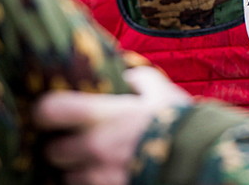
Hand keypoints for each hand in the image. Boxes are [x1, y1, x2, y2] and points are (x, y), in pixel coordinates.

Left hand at [33, 66, 190, 184]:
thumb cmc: (183, 127)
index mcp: (101, 116)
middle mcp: (94, 149)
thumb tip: (126, 74)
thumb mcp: (163, 93)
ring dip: (78, 172)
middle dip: (61, 148)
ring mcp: (99, 179)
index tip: (48, 115)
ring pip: (68, 178)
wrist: (204, 164)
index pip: (48, 111)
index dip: (44, 113)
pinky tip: (106, 177)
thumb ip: (140, 79)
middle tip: (75, 144)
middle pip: (52, 151)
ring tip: (97, 165)